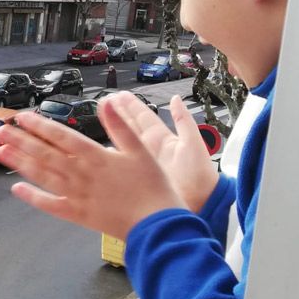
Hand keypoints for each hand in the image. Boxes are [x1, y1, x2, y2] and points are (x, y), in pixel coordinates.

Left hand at [0, 109, 183, 238]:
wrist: (157, 226)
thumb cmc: (153, 187)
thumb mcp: (141, 150)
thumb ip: (121, 126)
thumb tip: (108, 102)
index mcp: (96, 157)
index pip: (61, 137)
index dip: (40, 126)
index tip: (22, 117)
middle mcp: (81, 175)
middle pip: (45, 154)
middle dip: (21, 141)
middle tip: (0, 131)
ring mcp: (77, 196)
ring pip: (42, 176)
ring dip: (20, 163)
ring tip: (1, 152)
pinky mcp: (78, 215)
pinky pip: (50, 205)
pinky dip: (32, 197)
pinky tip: (16, 189)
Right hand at [98, 93, 218, 212]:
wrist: (200, 203)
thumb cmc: (200, 174)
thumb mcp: (192, 143)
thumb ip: (183, 120)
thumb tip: (176, 98)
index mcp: (162, 138)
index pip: (143, 117)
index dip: (131, 106)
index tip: (118, 96)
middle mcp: (150, 149)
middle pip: (130, 127)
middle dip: (117, 114)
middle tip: (104, 102)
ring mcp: (142, 164)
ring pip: (122, 144)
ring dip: (111, 133)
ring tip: (99, 123)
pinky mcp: (137, 179)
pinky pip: (121, 165)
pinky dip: (111, 158)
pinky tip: (101, 152)